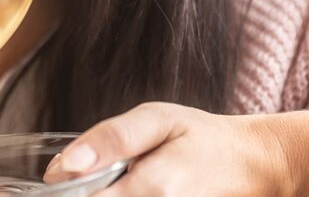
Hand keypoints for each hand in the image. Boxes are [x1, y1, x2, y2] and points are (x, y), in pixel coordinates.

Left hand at [44, 102, 291, 195]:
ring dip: (101, 192)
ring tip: (108, 179)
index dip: (63, 189)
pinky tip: (123, 186)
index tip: (56, 178)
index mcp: (152, 187)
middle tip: (86, 176)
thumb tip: (64, 165)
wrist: (252, 165)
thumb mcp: (156, 120)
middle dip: (81, 191)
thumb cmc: (202, 137)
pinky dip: (120, 196)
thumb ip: (110, 140)